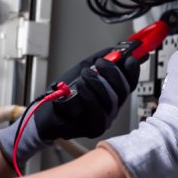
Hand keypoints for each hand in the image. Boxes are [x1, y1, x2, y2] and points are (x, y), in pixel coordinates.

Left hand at [0, 49, 139, 165]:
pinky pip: (98, 112)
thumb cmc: (62, 94)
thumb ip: (99, 60)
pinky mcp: (95, 128)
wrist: (45, 111)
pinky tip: (80, 88)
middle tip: (99, 63)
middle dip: (113, 72)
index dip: (133, 70)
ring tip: (83, 76)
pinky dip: (89, 96)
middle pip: (124, 90)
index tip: (129, 58)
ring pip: (112, 100)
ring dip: (97, 83)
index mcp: (112, 93)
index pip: (130, 82)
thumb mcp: (82, 69)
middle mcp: (112, 107)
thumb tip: (114, 50)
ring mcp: (105, 118)